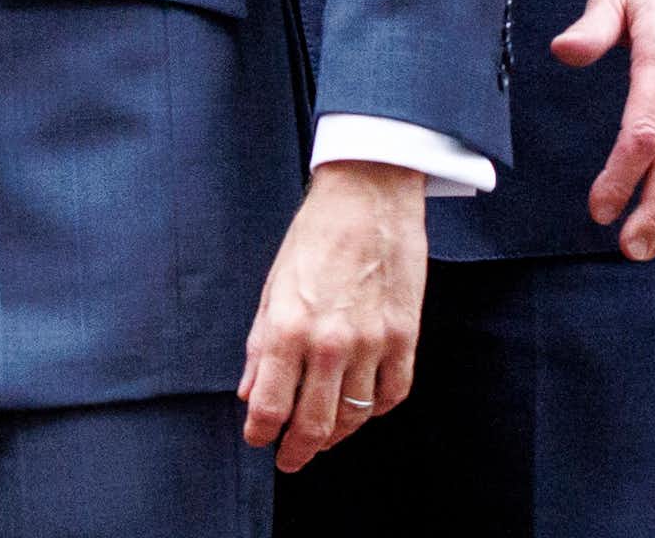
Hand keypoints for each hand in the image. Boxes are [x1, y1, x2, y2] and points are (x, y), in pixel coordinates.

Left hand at [239, 161, 424, 472]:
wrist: (368, 196)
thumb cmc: (315, 235)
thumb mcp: (274, 284)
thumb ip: (261, 343)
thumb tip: (250, 392)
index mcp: (290, 325)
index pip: (272, 403)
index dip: (261, 431)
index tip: (257, 439)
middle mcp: (332, 342)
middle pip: (315, 424)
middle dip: (298, 450)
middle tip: (288, 458)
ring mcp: (373, 343)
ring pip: (355, 416)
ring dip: (334, 435)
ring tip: (320, 438)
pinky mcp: (405, 339)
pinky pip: (391, 396)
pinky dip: (374, 410)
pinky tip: (360, 409)